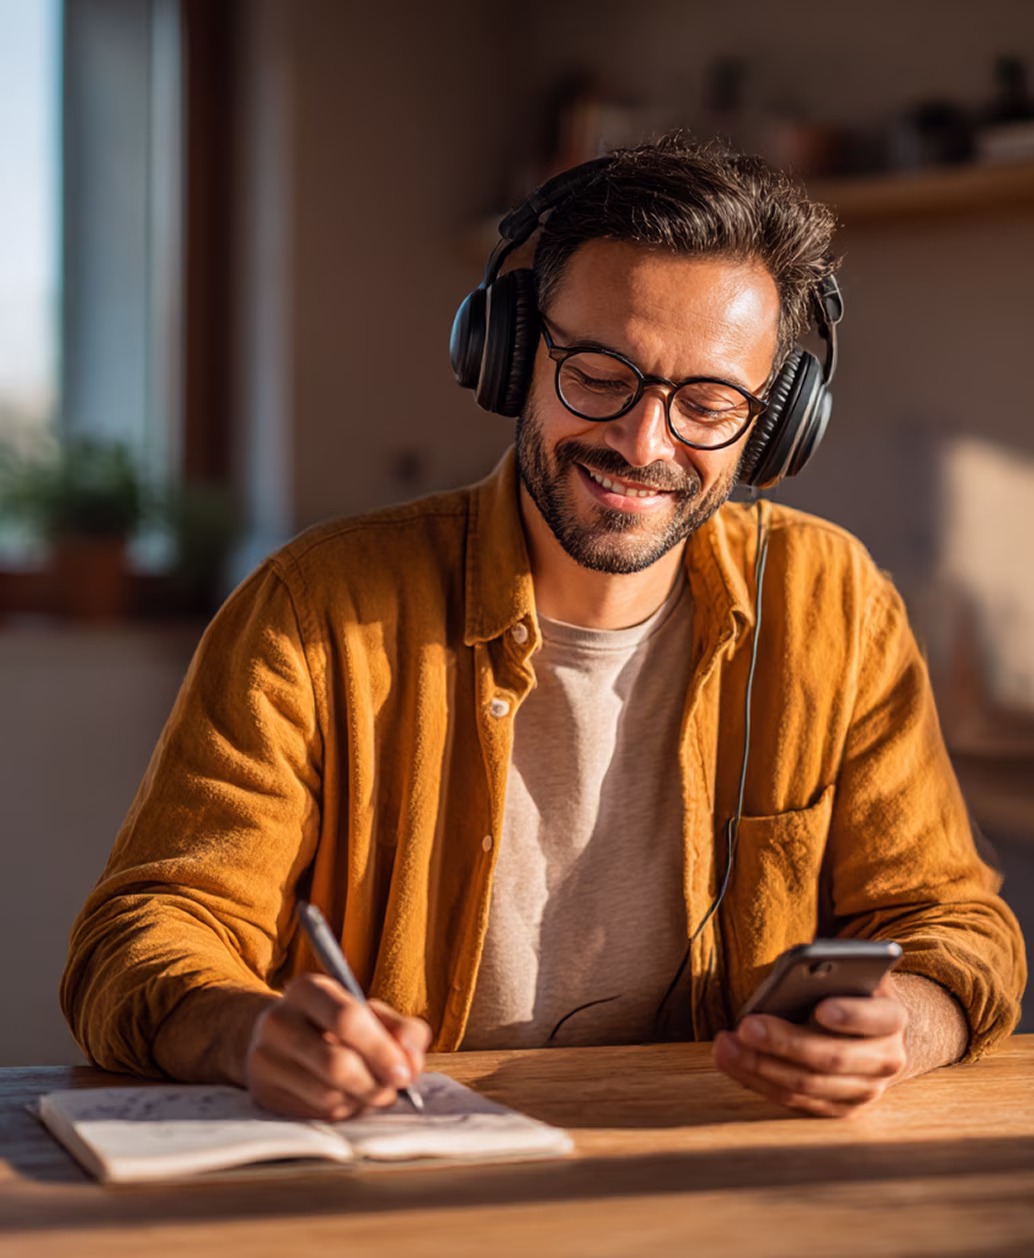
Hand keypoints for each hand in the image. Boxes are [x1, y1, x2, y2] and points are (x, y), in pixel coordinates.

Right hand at [244, 973, 431, 1119]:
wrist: (281, 1037)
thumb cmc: (337, 1024)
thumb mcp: (371, 1014)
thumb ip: (402, 1031)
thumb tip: (411, 1061)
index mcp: (307, 989)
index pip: (346, 1019)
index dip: (381, 1050)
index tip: (405, 1074)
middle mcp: (278, 1020)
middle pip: (335, 1064)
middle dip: (374, 1084)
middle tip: (393, 1092)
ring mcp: (264, 1058)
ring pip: (326, 1095)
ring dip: (360, 1102)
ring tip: (373, 1094)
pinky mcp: (263, 1093)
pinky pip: (314, 1114)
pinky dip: (342, 1113)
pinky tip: (349, 1101)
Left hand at [712, 976, 908, 1117]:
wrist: (871, 1028)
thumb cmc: (847, 988)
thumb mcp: (846, 971)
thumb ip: (826, 972)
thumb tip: (790, 976)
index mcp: (893, 1017)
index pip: (878, 1018)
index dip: (851, 1015)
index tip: (820, 1008)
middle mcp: (886, 1059)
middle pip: (832, 1057)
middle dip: (785, 1042)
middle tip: (745, 1026)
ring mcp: (865, 1090)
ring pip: (808, 1085)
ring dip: (760, 1066)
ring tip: (724, 1046)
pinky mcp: (840, 1109)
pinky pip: (795, 1101)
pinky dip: (759, 1081)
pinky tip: (732, 1062)